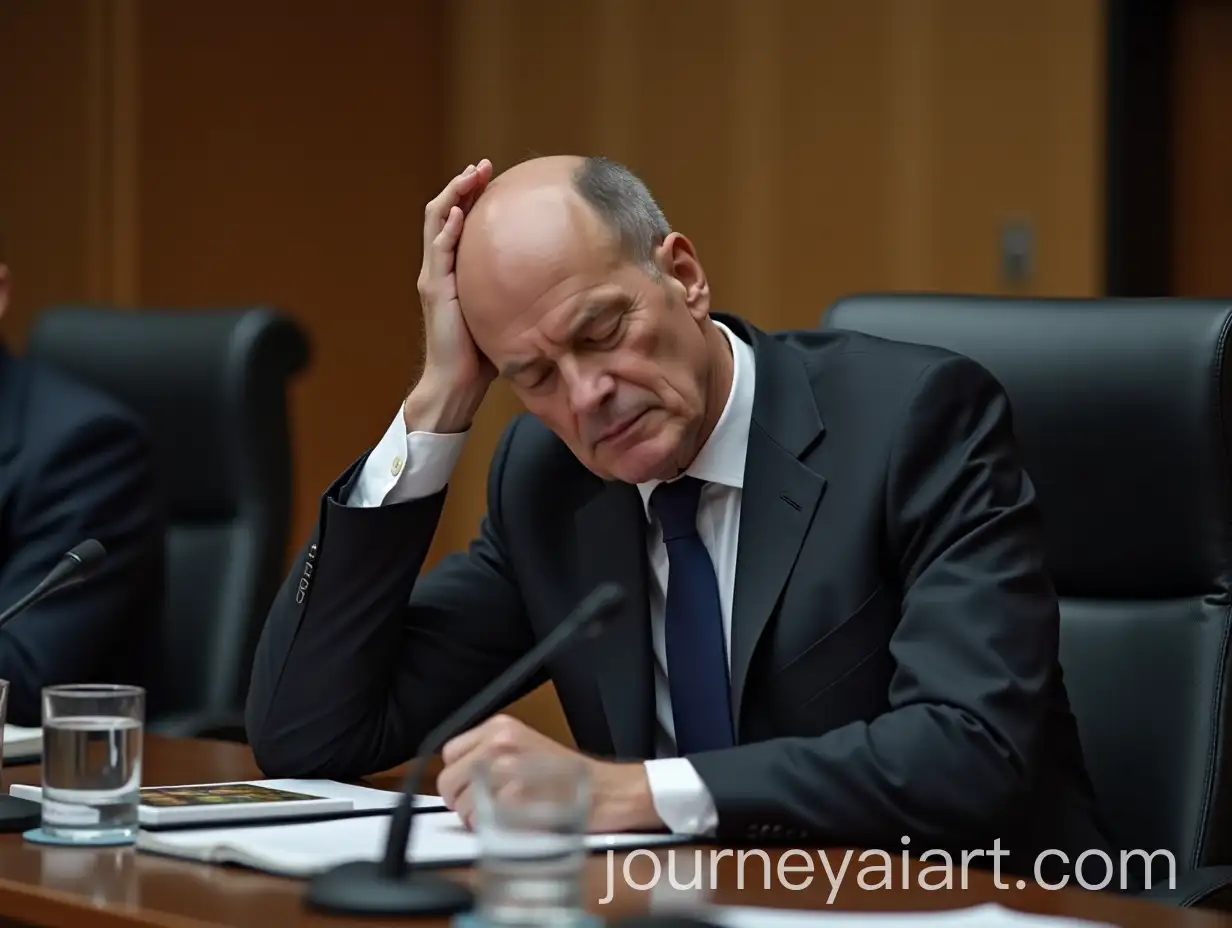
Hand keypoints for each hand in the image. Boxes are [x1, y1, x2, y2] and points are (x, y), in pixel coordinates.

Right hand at [405, 159, 495, 432]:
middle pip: (444, 213)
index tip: (491, 177)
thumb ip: (513, 290)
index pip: (457, 222)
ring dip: (453, 195)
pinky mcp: (434, 289)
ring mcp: (434, 276)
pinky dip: (448, 228)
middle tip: (482, 166)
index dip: (471, 196)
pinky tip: (461, 212)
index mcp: (453, 271)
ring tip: (471, 175)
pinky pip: (438, 250)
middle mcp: (439, 268)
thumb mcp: (502, 312)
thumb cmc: (481, 355)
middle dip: (462, 185)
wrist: (456, 383)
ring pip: (437, 222)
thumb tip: (552, 277)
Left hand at [436, 714, 663, 832]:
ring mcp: (506, 769)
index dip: (458, 776)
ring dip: (476, 819)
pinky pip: (482, 821)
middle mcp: (500, 743)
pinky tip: (514, 825)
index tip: (469, 788)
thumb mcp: (527, 747)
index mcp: (501, 727)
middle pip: (450, 780)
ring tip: (505, 817)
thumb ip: (492, 755)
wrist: (607, 790)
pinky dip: (494, 831)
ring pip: (463, 804)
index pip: (450, 753)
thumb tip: (461, 778)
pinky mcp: (514, 797)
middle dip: (461, 801)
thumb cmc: (570, 777)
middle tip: (482, 810)